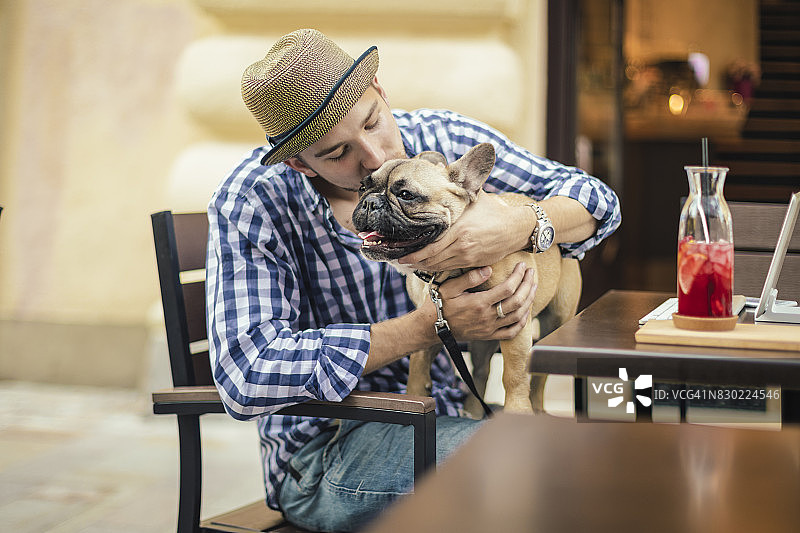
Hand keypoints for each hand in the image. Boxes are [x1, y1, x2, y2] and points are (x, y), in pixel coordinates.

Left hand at [398, 191, 530, 270]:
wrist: (516, 228)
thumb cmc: (493, 210)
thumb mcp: (474, 195)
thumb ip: (456, 184)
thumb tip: (438, 165)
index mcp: (459, 230)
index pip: (431, 246)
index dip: (414, 253)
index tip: (400, 252)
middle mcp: (461, 245)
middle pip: (432, 259)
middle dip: (414, 261)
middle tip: (400, 259)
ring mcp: (467, 256)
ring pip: (440, 266)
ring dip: (424, 266)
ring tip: (411, 264)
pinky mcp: (473, 263)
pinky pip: (450, 269)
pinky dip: (437, 269)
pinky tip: (429, 266)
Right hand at [425, 263, 537, 340]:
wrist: (433, 326)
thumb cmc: (440, 303)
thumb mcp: (449, 287)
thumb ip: (469, 278)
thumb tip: (488, 269)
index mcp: (479, 303)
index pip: (507, 289)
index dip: (518, 276)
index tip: (523, 266)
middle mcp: (487, 317)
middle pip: (517, 301)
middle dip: (528, 286)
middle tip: (532, 274)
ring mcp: (490, 328)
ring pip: (518, 316)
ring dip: (529, 301)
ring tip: (533, 288)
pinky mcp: (489, 336)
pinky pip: (512, 332)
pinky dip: (523, 322)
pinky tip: (526, 310)